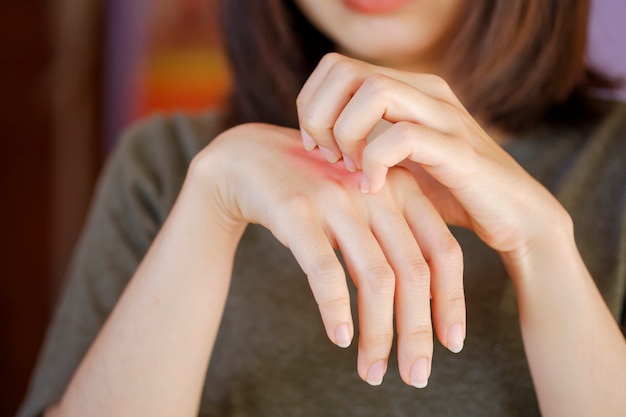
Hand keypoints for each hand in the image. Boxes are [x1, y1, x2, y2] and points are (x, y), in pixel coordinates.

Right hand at [194, 123, 464, 386]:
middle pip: (413, 272)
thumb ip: (388, 244)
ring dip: (379, 334)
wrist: (249, 159)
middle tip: (416, 375)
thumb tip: (418, 309)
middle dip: (417, 332)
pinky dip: (336, 310)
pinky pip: (326, 271)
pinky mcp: (296, 211)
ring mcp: (337, 199)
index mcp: (401, 189)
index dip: (453, 301)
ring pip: (376, 278)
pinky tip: (340, 338)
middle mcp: (375, 191)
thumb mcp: (360, 209)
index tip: (452, 344)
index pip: (443, 251)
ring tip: (374, 372)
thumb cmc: (313, 192)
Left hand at [297, 52, 566, 255]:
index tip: (314, 145)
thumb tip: (314, 141)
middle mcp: (425, 90)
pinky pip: (402, 137)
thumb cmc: (448, 192)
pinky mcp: (459, 149)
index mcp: (407, 88)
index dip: (311, 104)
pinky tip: (374, 188)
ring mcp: (444, 116)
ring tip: (348, 170)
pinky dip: (374, 163)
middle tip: (325, 156)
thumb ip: (364, 142)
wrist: (515, 217)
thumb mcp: (397, 160)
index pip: (336, 67)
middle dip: (318, 116)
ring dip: (345, 134)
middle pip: (345, 70)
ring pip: (373, 92)